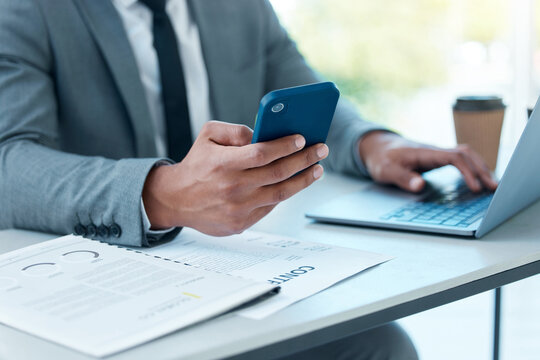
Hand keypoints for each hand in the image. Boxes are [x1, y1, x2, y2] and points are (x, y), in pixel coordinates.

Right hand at [142, 121, 327, 234]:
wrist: (175, 199)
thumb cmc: (196, 164)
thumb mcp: (208, 135)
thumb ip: (236, 130)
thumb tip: (262, 135)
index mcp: (223, 164)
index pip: (263, 153)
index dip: (285, 146)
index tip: (302, 138)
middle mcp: (232, 187)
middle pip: (278, 173)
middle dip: (304, 160)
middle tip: (321, 150)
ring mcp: (238, 208)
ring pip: (280, 194)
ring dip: (303, 180)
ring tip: (317, 169)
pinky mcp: (240, 224)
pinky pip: (269, 207)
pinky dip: (285, 194)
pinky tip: (295, 183)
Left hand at [358, 131, 497, 192]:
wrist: (378, 147)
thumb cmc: (382, 159)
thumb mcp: (386, 171)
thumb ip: (402, 178)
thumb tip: (419, 185)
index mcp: (425, 152)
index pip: (453, 157)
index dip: (467, 171)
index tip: (475, 187)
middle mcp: (434, 151)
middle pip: (465, 154)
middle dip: (481, 170)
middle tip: (494, 188)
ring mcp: (436, 154)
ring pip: (465, 156)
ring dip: (479, 168)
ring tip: (492, 185)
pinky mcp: (436, 159)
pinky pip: (459, 161)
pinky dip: (471, 169)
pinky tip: (478, 180)